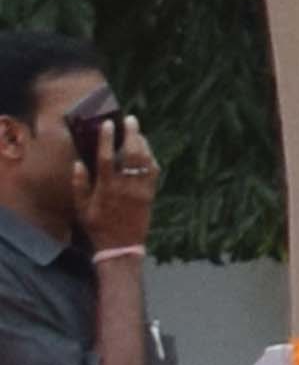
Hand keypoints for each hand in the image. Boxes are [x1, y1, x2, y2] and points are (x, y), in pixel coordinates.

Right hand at [70, 115, 146, 257]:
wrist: (121, 245)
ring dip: (143, 143)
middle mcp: (125, 186)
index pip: (107, 157)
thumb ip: (79, 184)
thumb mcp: (81, 207)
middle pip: (131, 154)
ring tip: (138, 132)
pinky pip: (154, 172)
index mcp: (105, 188)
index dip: (107, 139)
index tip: (107, 124)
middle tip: (130, 119)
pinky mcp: (151, 194)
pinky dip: (151, 158)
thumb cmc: (97, 226)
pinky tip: (147, 151)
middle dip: (131, 134)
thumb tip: (78, 162)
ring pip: (145, 161)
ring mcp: (141, 190)